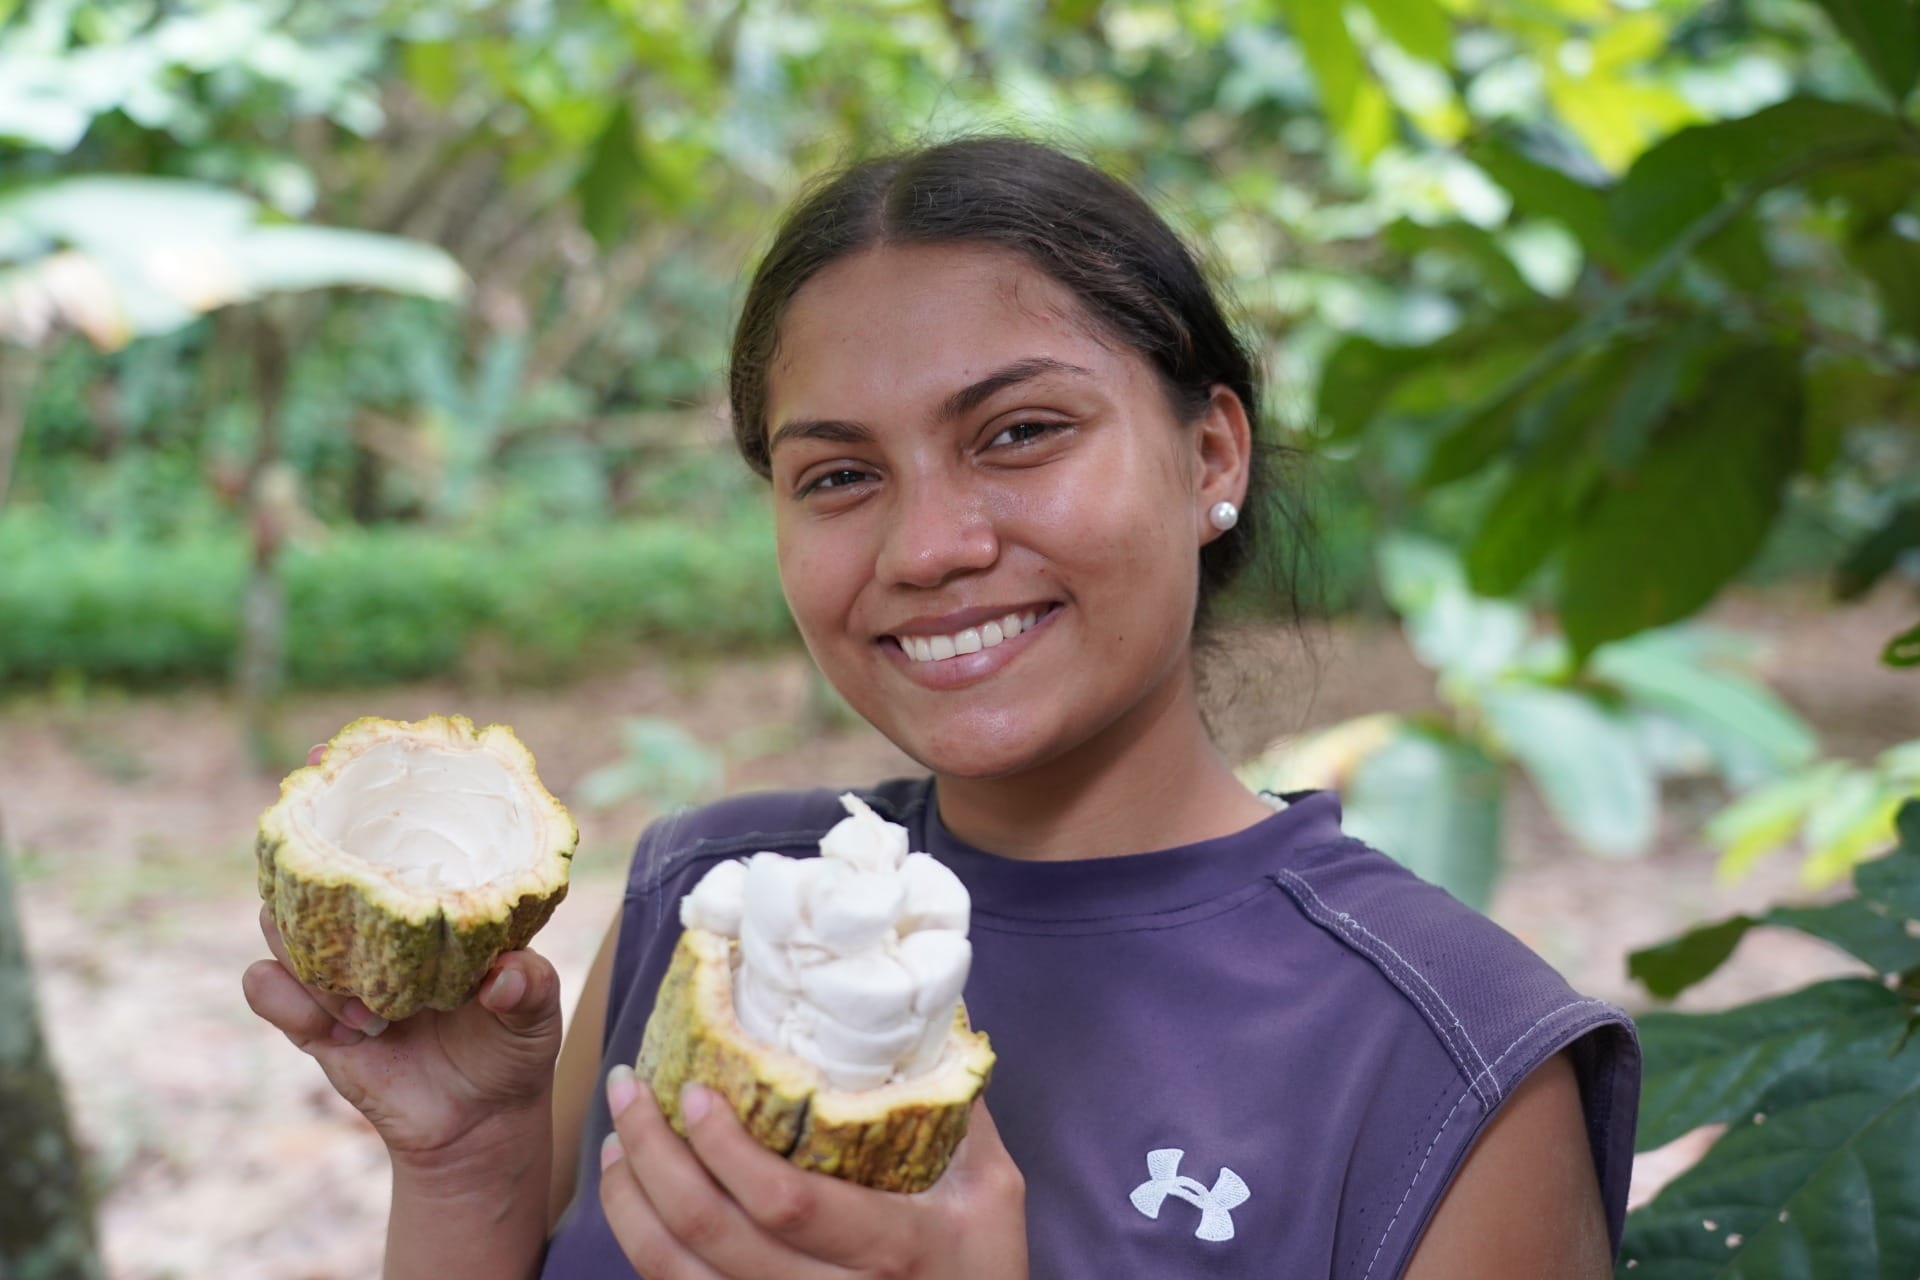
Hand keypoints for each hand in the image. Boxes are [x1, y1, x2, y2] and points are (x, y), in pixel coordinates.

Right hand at [241, 749, 564, 1162]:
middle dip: (300, 845)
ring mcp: (341, 971)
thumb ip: (527, 988)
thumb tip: (503, 976)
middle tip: (302, 830)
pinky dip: (287, 994)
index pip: (387, 839)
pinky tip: (333, 1016)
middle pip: (317, 871)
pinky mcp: (315, 1023)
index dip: (358, 796)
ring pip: (282, 925)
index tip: (332, 756)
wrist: (481, 1124)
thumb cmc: (513, 1045)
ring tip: (333, 955)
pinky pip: (274, 993)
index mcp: (426, 906)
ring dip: (296, 930)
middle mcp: (376, 930)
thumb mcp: (535, 1011)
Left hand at [599, 1073, 1027, 1278]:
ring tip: (618, 1140)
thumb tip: (920, 1019)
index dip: (729, 1152)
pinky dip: (644, 1247)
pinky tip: (635, 1201)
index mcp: (893, 1247)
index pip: (789, 1204)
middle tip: (629, 1093)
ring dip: (631, 1204)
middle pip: (714, 1238)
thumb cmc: (983, 1267)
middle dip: (655, 1160)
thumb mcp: (992, 1190)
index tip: (695, 1091)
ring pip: (681, 1276)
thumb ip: (955, 1111)